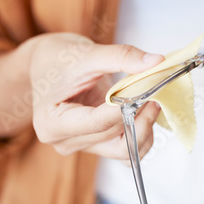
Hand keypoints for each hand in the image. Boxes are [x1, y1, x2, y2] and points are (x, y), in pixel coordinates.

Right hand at [30, 33, 163, 162]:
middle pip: (114, 139)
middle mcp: (65, 141)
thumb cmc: (58, 58)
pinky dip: (141, 136)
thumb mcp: (86, 53)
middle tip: (155, 91)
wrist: (48, 63)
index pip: (97, 123)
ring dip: (144, 128)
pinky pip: (126, 150)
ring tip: (151, 101)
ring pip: (124, 150)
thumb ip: (121, 57)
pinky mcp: (97, 144)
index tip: (147, 91)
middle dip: (139, 116)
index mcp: (52, 123)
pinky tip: (144, 114)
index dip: (125, 109)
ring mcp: (82, 145)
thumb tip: (156, 62)